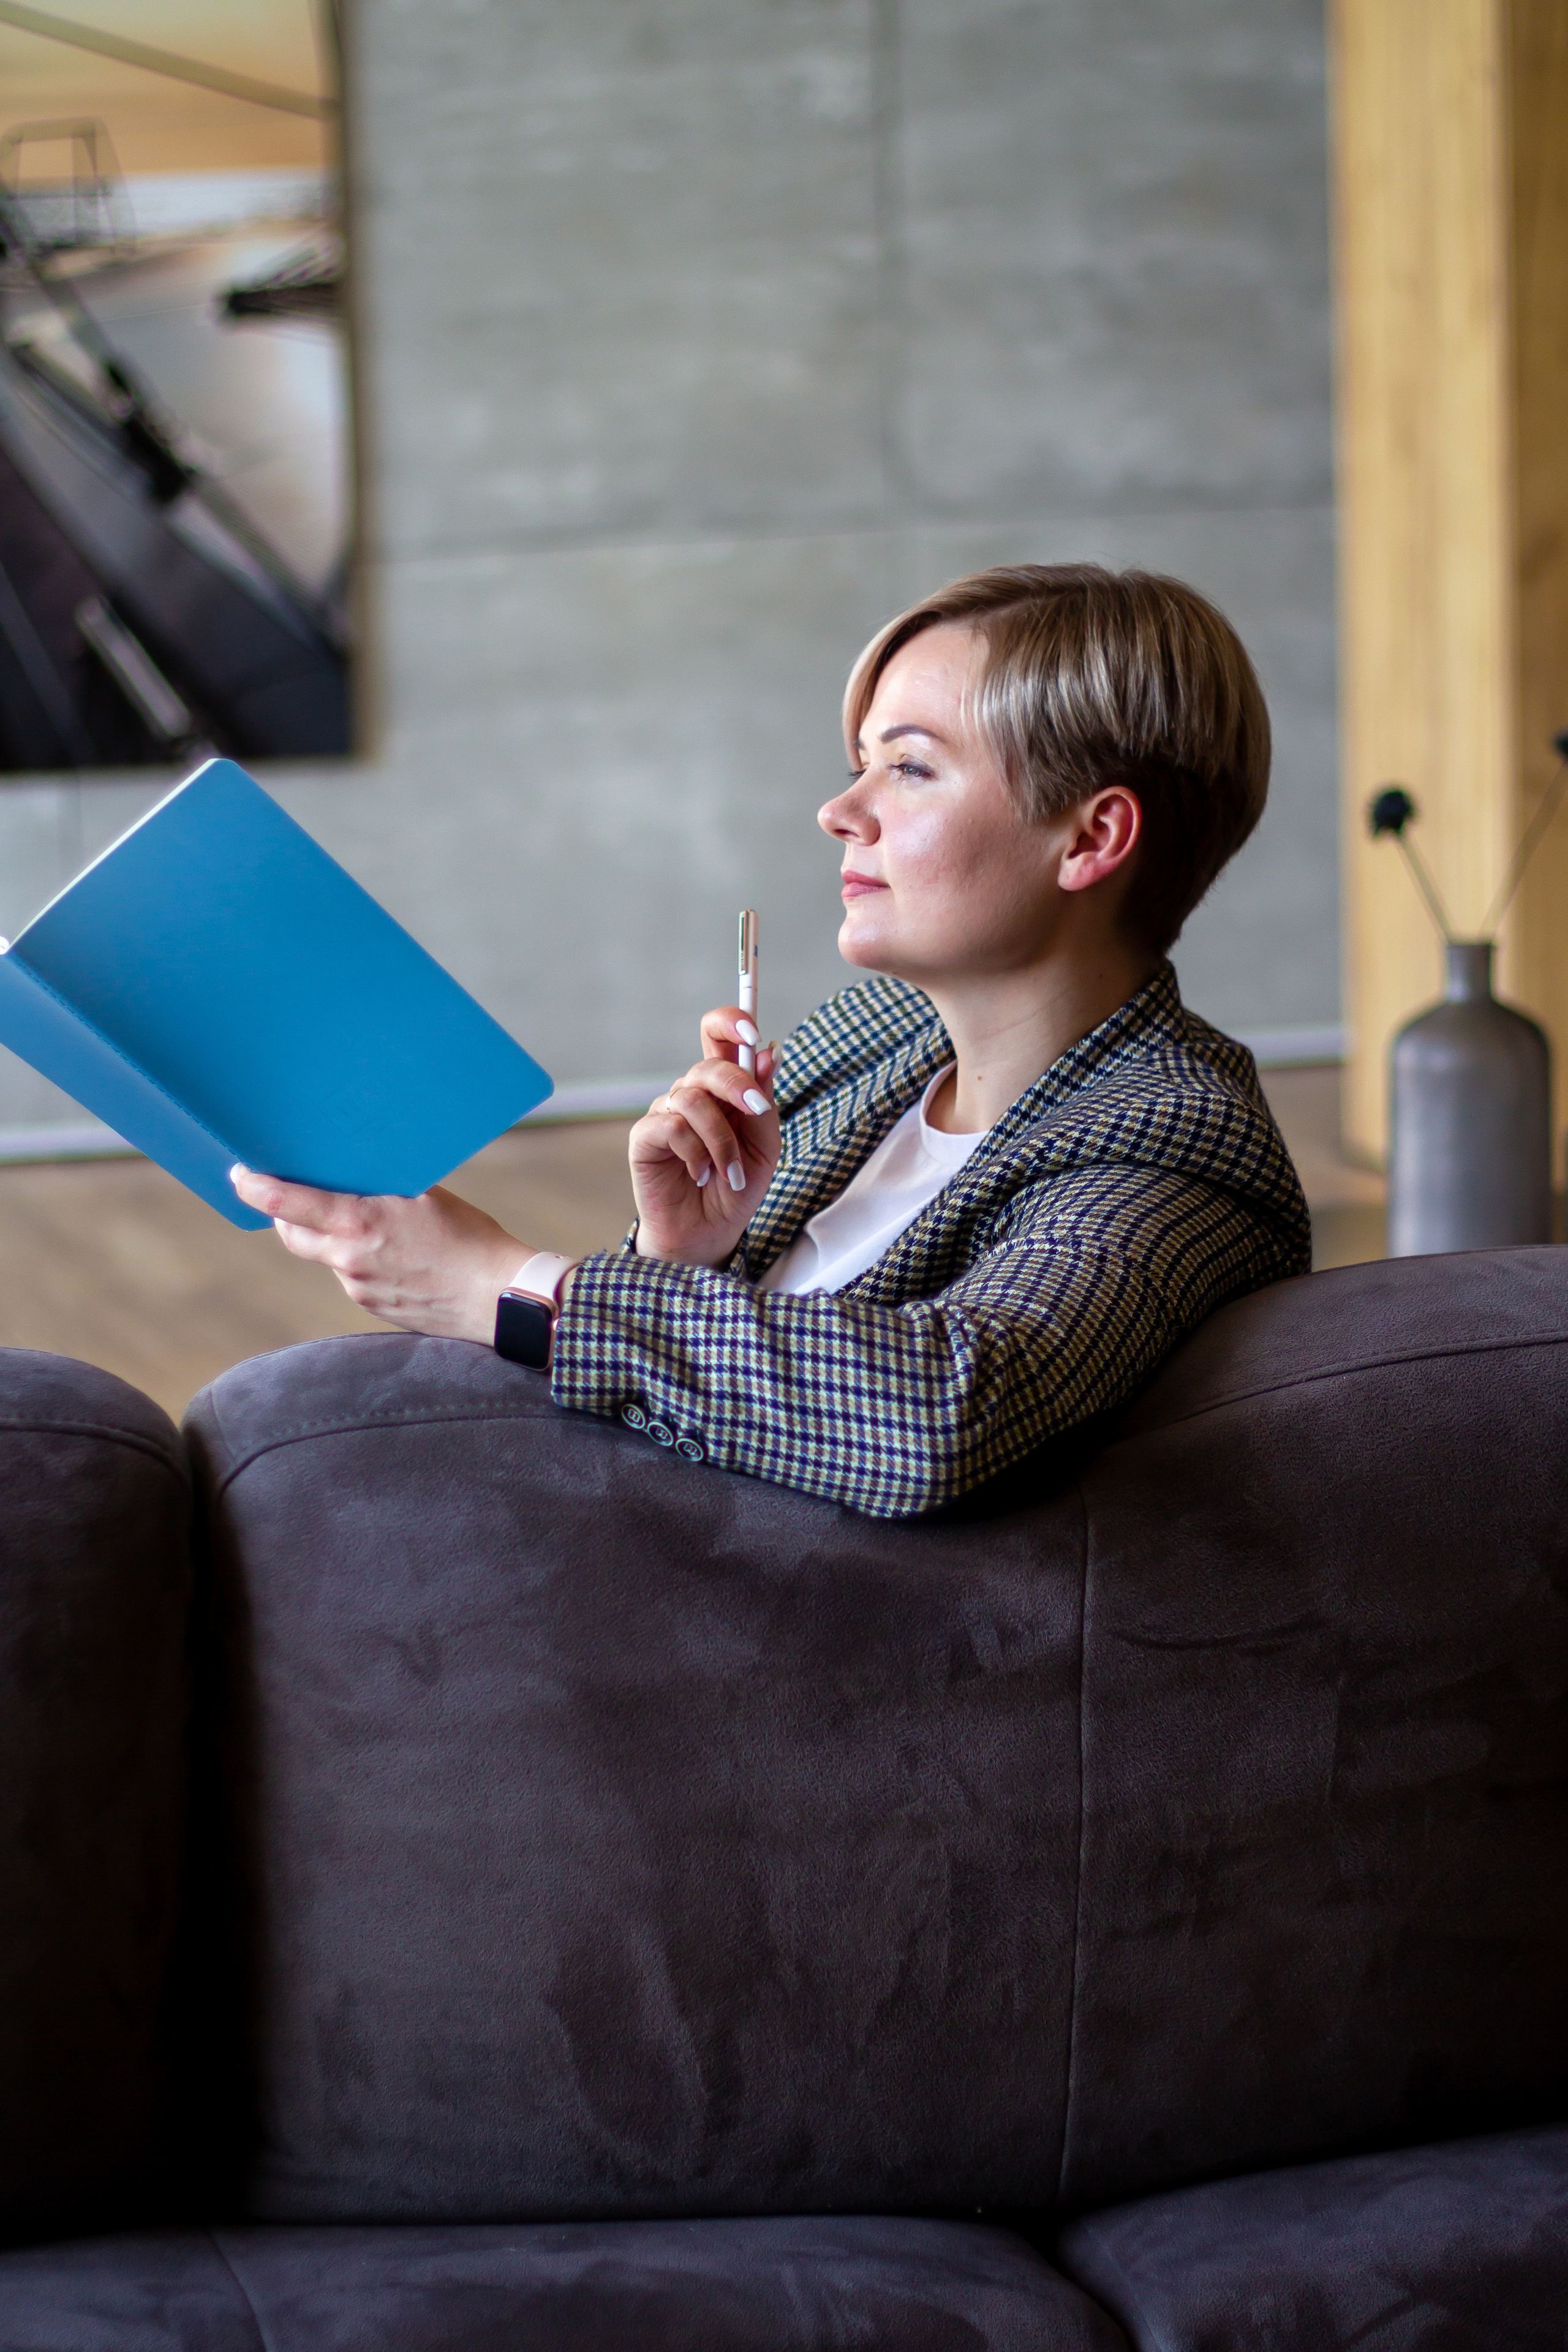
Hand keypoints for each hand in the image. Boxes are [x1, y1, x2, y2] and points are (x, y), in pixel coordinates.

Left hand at [229, 1168, 533, 1342]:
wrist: (500, 1298)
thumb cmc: (471, 1239)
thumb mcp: (428, 1196)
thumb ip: (383, 1189)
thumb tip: (357, 1174)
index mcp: (360, 1223)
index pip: (289, 1203)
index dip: (257, 1188)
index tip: (240, 1176)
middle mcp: (349, 1259)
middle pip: (293, 1234)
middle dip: (287, 1214)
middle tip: (288, 1194)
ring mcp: (358, 1287)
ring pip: (326, 1256)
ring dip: (332, 1238)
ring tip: (367, 1223)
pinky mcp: (371, 1306)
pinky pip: (351, 1276)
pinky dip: (358, 1260)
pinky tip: (392, 1254)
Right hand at [631, 1007, 779, 1265]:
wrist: (710, 1233)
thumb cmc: (736, 1187)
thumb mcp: (764, 1145)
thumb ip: (764, 1100)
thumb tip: (769, 1050)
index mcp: (722, 1089)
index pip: (718, 1035)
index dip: (731, 1021)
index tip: (752, 1031)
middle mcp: (691, 1093)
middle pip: (708, 1064)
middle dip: (738, 1084)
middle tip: (757, 1110)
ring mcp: (665, 1112)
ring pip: (693, 1099)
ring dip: (721, 1139)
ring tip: (727, 1171)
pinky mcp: (645, 1137)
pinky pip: (672, 1126)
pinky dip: (695, 1153)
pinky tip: (700, 1174)